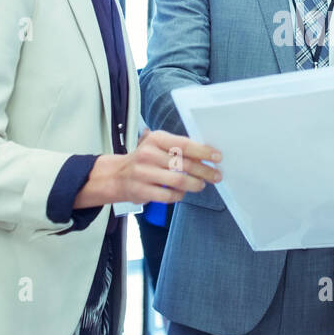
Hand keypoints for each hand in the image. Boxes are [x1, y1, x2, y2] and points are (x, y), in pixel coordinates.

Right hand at [75, 130, 220, 207]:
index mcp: (155, 139)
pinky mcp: (141, 190)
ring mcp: (143, 173)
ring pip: (179, 181)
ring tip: (201, 185)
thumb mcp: (157, 146)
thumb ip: (178, 147)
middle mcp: (148, 154)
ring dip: (195, 184)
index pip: (184, 144)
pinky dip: (179, 195)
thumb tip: (207, 153)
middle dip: (204, 171)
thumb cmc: (144, 160)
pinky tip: (182, 192)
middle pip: (184, 164)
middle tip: (216, 176)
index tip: (217, 157)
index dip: (203, 151)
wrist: (116, 176)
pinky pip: (168, 195)